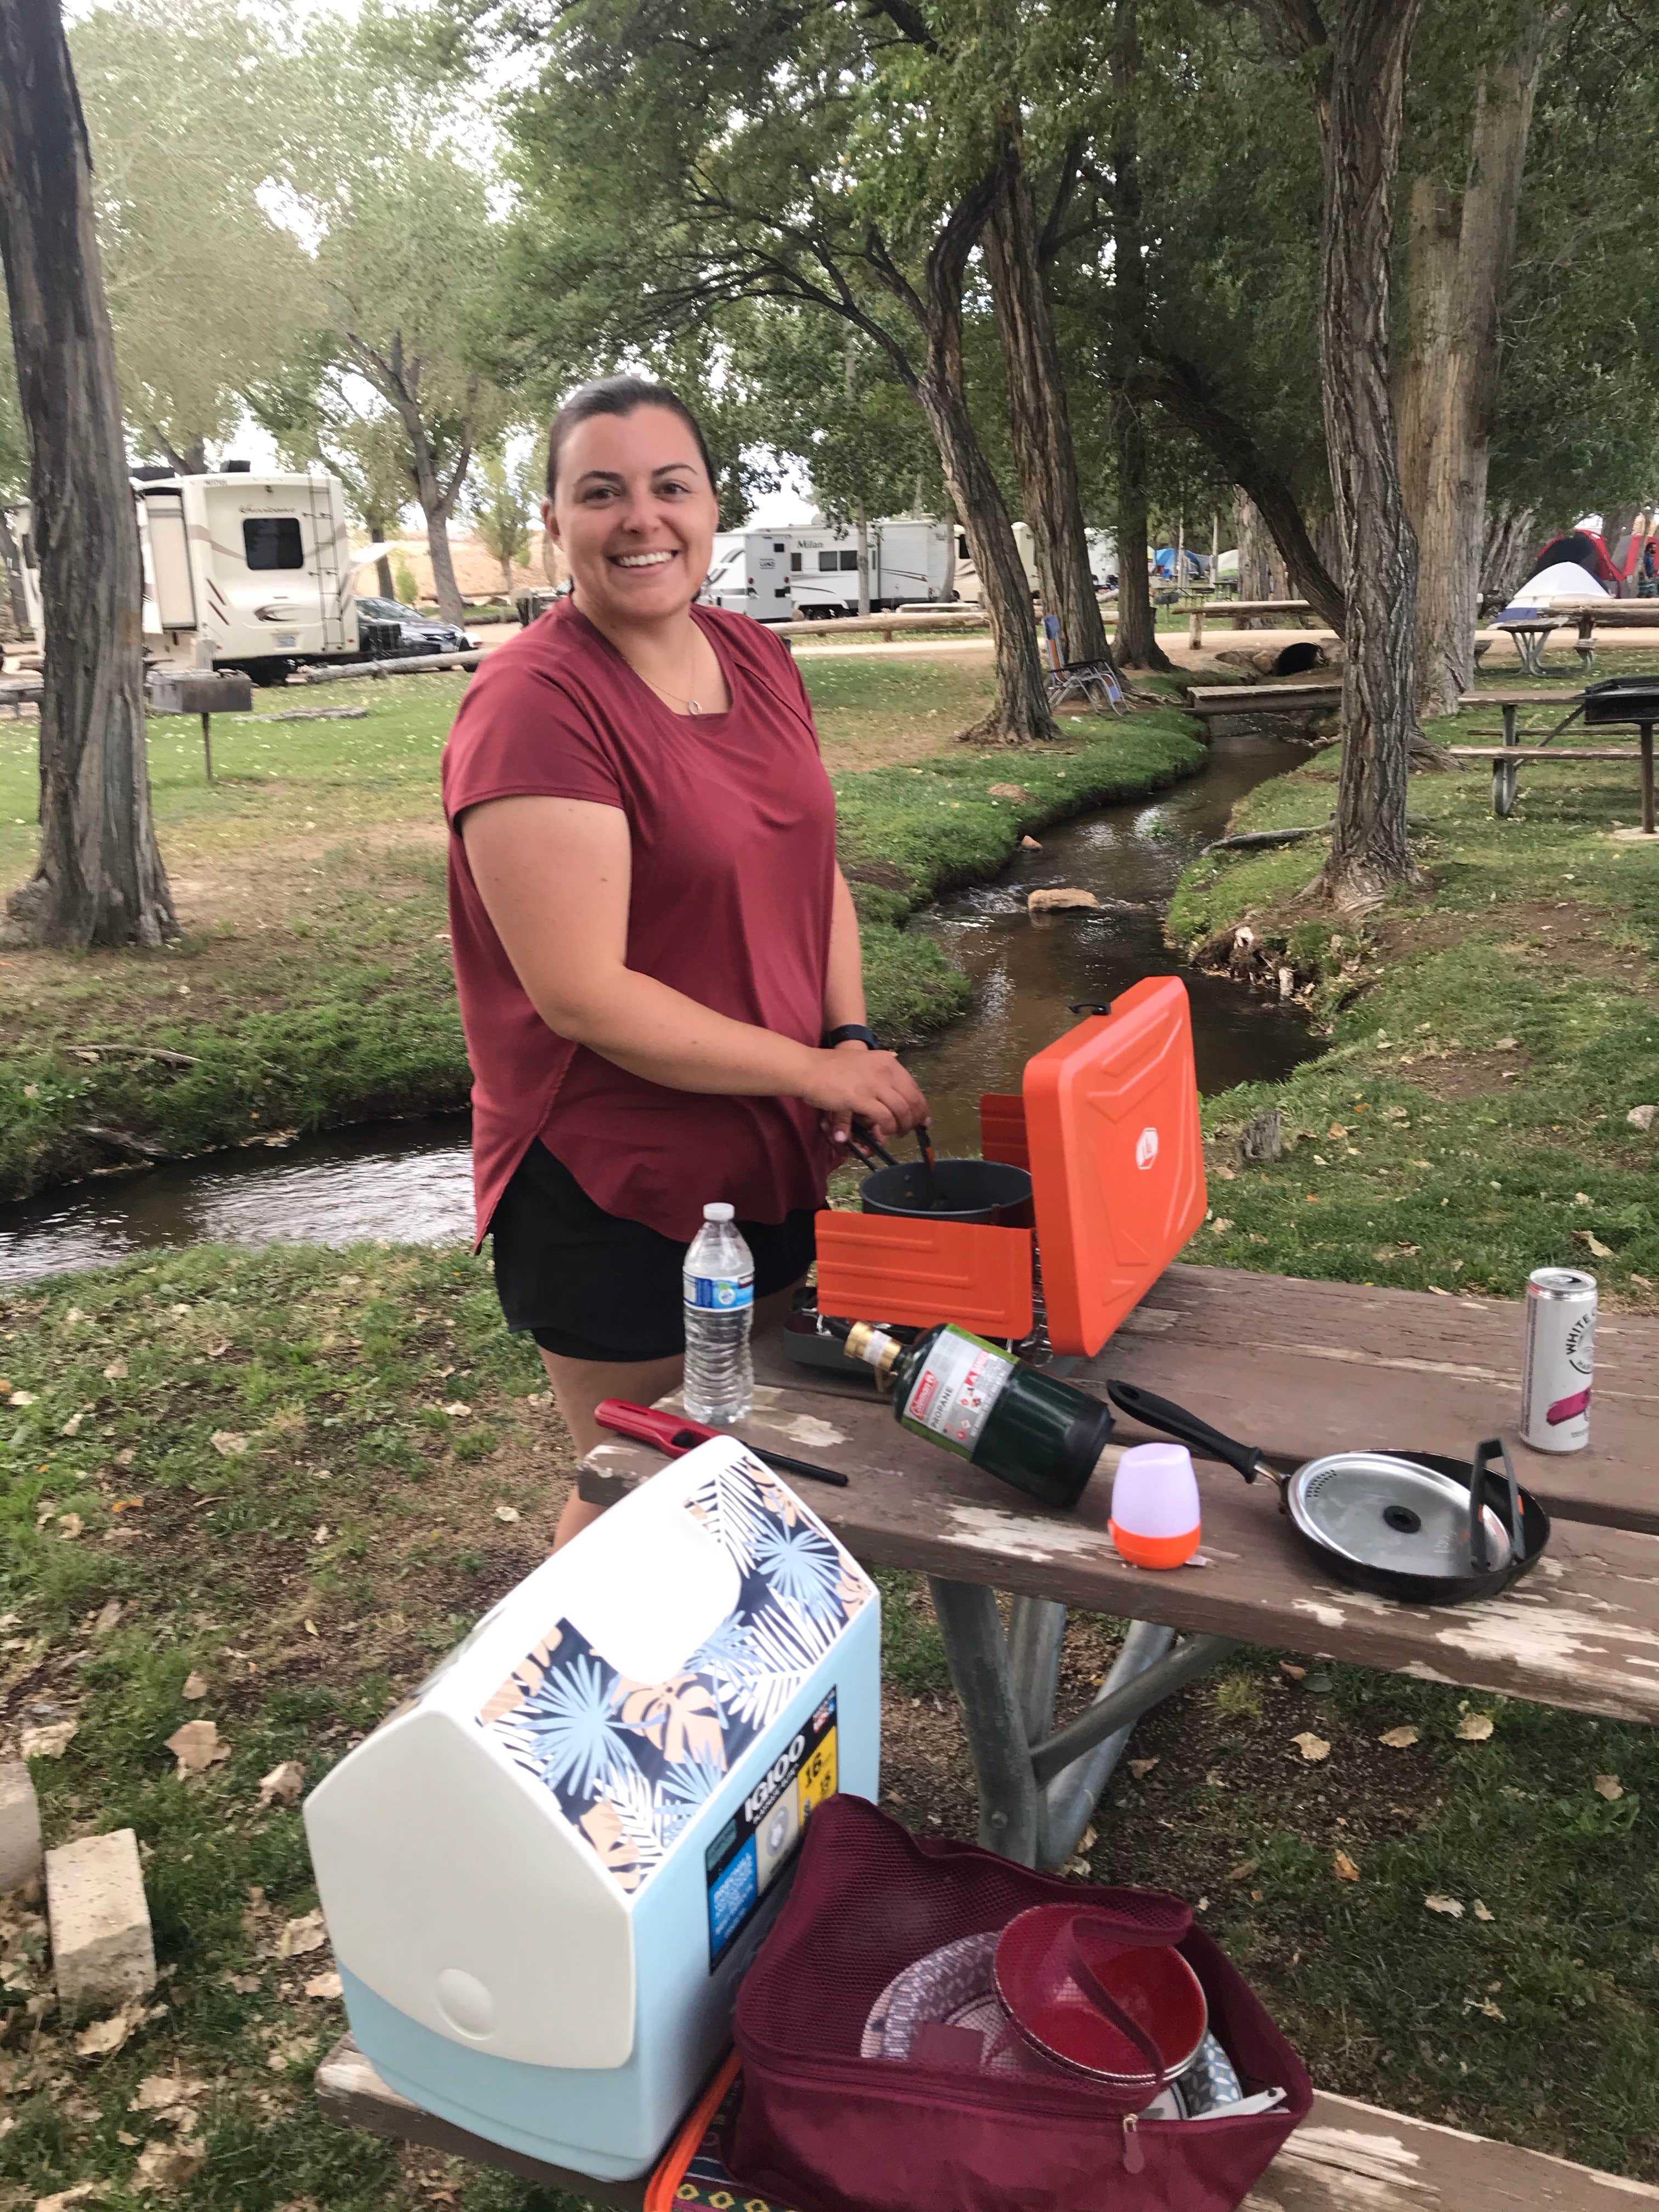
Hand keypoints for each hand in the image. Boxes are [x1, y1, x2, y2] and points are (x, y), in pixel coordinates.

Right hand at [800, 1042, 928, 1145]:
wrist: (809, 1068)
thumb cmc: (831, 1068)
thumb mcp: (863, 1065)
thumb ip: (879, 1078)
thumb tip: (892, 1098)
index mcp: (888, 1062)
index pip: (914, 1086)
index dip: (921, 1106)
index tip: (923, 1120)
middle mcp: (886, 1071)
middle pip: (912, 1100)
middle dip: (914, 1120)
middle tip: (909, 1130)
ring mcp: (875, 1084)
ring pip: (902, 1110)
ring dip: (902, 1126)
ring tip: (896, 1133)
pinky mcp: (862, 1098)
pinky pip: (885, 1118)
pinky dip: (887, 1128)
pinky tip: (882, 1131)